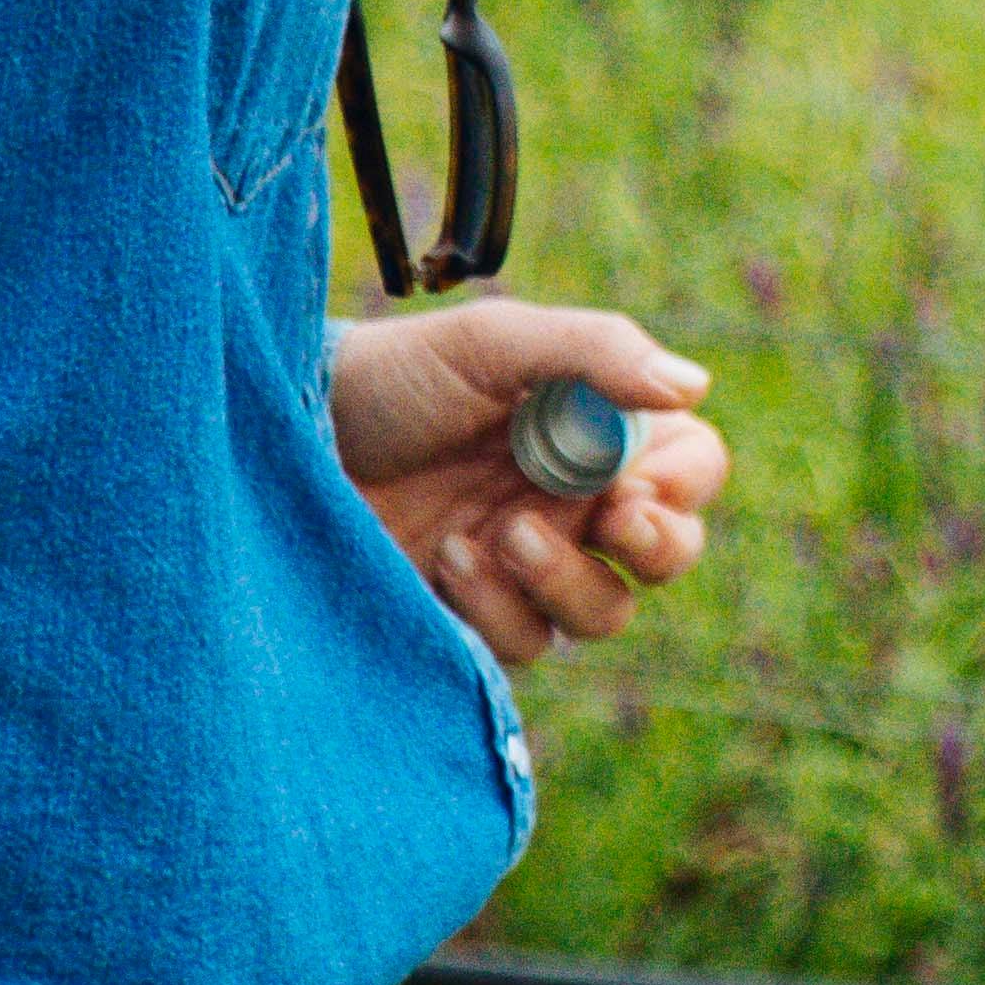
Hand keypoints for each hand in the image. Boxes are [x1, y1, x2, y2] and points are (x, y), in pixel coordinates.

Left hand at [329, 297, 728, 668]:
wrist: (290, 437)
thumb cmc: (396, 377)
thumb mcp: (494, 342)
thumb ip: (596, 352)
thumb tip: (695, 385)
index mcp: (597, 435)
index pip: (690, 471)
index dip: (683, 487)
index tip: (637, 483)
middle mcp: (574, 504)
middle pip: (668, 554)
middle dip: (658, 546)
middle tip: (613, 518)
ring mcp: (525, 567)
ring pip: (604, 612)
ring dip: (566, 580)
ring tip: (504, 535)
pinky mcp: (473, 618)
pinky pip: (527, 643)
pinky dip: (499, 608)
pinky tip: (448, 558)